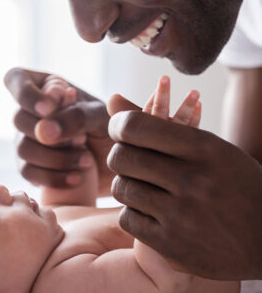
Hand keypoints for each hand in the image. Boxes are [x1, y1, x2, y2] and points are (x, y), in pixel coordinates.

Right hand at [4, 67, 125, 194]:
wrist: (120, 163)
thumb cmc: (111, 128)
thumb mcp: (100, 116)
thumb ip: (75, 116)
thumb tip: (43, 132)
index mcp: (46, 86)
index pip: (15, 79)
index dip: (27, 95)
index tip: (49, 109)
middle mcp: (31, 111)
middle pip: (18, 119)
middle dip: (49, 135)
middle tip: (82, 141)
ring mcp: (26, 139)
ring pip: (22, 149)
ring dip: (55, 158)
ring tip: (86, 161)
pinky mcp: (30, 166)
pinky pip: (28, 173)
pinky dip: (53, 177)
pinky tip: (76, 178)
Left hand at [108, 107, 261, 279]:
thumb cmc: (233, 185)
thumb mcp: (211, 148)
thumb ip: (160, 124)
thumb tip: (111, 98)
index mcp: (205, 149)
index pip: (136, 126)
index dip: (118, 126)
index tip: (119, 131)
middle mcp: (193, 180)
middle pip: (122, 157)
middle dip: (119, 156)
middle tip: (128, 161)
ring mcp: (182, 215)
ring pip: (122, 188)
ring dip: (126, 186)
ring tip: (143, 188)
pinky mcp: (172, 245)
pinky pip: (127, 218)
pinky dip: (133, 214)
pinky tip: (151, 213)